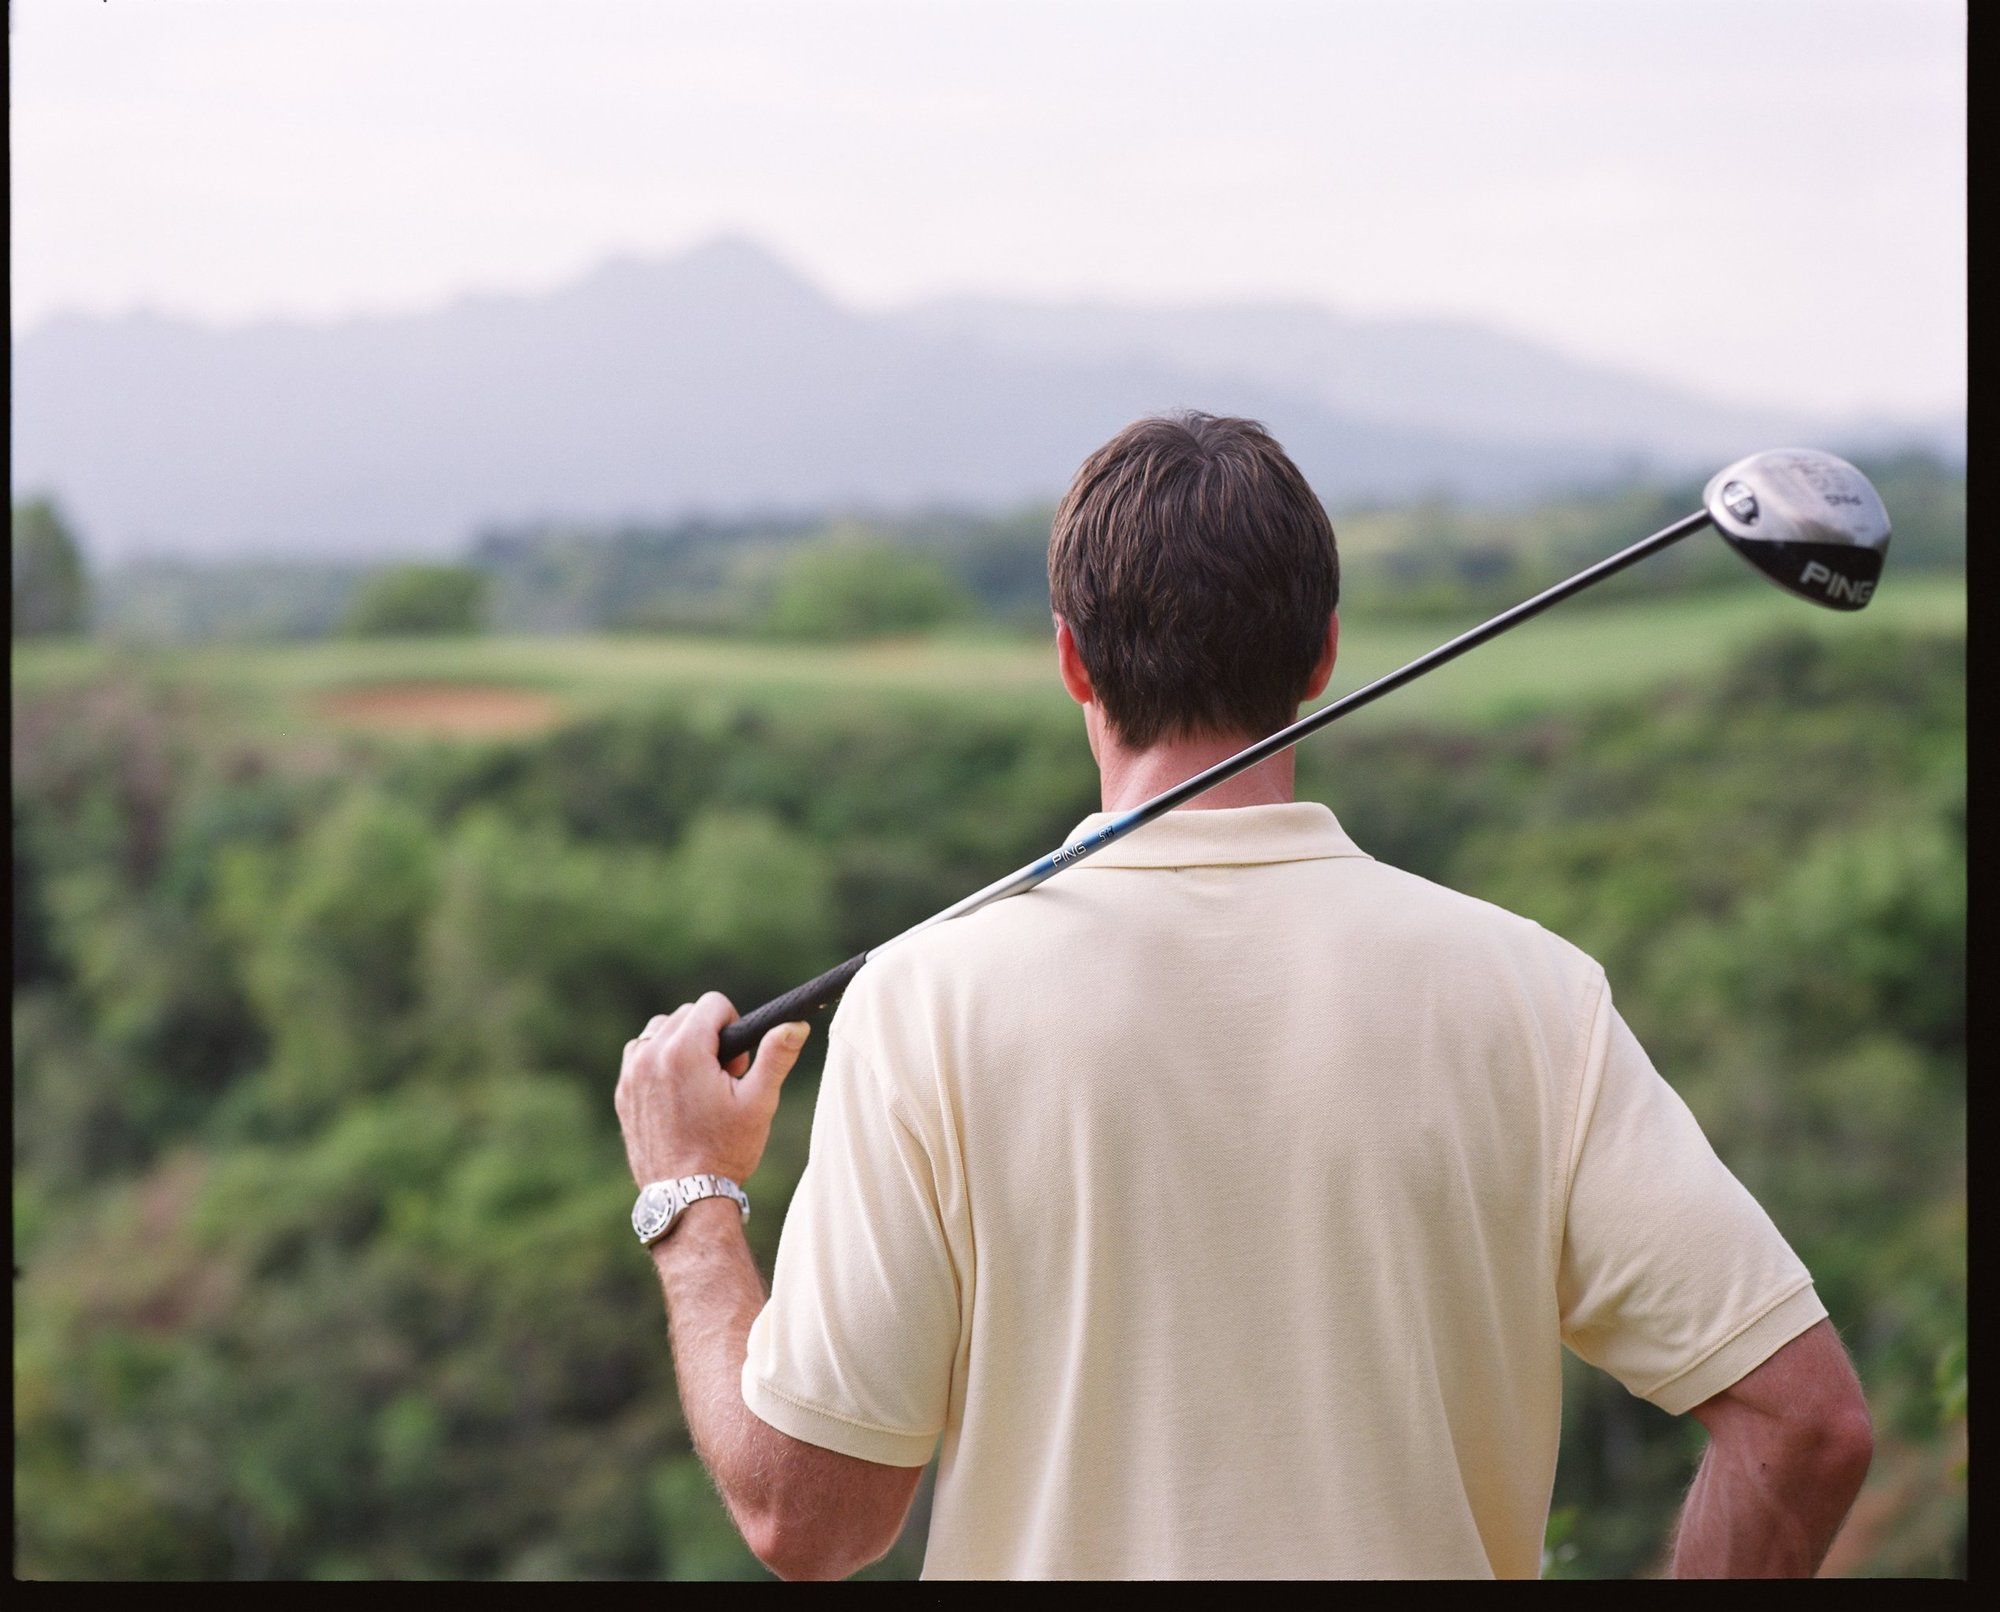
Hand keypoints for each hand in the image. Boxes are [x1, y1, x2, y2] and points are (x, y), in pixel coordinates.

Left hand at [615, 991, 810, 1185]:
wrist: (685, 1196)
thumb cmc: (725, 1151)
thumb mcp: (759, 1102)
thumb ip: (776, 1056)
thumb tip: (795, 1024)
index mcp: (684, 1050)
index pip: (713, 1004)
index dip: (734, 1027)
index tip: (737, 1065)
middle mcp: (651, 1055)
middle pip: (687, 1014)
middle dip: (710, 1037)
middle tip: (723, 1080)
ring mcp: (632, 1074)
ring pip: (660, 1030)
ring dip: (682, 1044)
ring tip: (699, 1085)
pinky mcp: (623, 1092)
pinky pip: (640, 1053)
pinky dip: (658, 1060)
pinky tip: (677, 1093)